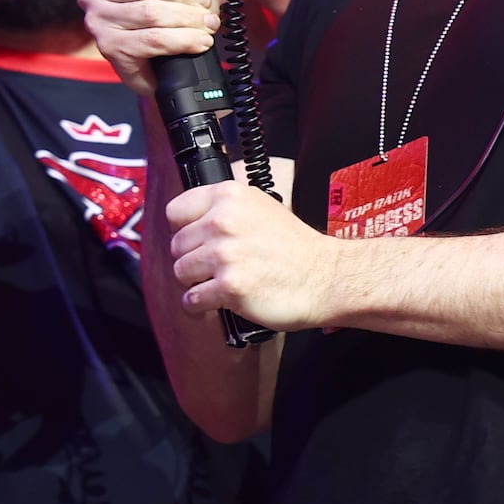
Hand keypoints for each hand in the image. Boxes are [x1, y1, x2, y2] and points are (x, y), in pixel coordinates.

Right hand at [78, 0, 218, 97]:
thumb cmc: (168, 10)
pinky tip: (200, 41)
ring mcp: (97, 21)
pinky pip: (153, 40)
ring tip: (208, 23)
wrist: (158, 63)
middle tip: (205, 2)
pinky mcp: (111, 48)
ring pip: (150, 12)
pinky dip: (184, 40)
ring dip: (189, 18)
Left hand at [166, 177, 337, 330]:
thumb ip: (224, 208)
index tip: (193, 240)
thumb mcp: (260, 207)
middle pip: (176, 245)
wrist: (328, 278)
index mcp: (229, 196)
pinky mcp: (231, 287)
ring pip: (181, 272)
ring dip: (194, 283)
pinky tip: (213, 303)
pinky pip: (192, 299)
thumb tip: (190, 221)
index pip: (175, 211)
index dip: (183, 229)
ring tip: (214, 284)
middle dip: (191, 259)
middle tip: (212, 267)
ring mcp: (226, 255)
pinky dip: (198, 306)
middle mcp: (223, 221)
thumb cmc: (296, 247)